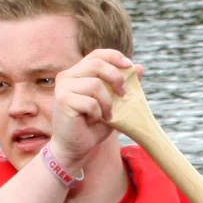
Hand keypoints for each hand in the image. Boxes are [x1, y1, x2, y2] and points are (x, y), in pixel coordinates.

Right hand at [46, 48, 137, 175]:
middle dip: (116, 78)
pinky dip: (99, 113)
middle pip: (97, 64)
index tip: (130, 67)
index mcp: (78, 73)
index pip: (97, 54)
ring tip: (106, 115)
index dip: (114, 57)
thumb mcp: (113, 103)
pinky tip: (94, 121)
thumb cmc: (92, 126)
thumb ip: (123, 85)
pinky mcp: (63, 100)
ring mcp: (63, 87)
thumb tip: (140, 67)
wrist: (75, 148)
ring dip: (108, 102)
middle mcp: (68, 76)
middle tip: (123, 95)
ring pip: (95, 84)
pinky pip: (91, 102)